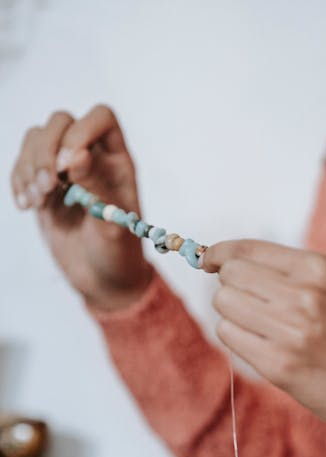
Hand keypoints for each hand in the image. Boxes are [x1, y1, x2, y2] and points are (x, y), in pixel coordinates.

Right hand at [10, 105, 151, 311]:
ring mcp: (65, 171)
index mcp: (118, 161)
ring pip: (37, 138)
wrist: (104, 281)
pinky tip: (26, 205)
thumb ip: (96, 187)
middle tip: (48, 188)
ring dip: (29, 166)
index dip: (80, 131)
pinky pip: (22, 164)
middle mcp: (92, 158)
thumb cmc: (119, 255)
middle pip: (61, 121)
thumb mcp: (113, 226)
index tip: (68, 166)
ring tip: (37, 201)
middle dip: (46, 150)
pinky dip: (18, 180)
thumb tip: (76, 153)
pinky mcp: (44, 187)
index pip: (101, 118)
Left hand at [203, 240, 325, 441]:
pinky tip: (265, 348)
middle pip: (229, 275)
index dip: (219, 254)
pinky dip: (238, 339)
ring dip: (233, 315)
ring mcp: (290, 330)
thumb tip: (220, 261)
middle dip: (231, 288)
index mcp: (318, 267)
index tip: (210, 260)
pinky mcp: (277, 363)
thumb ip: (281, 271)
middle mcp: (305, 294)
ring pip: (224, 303)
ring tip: (264, 329)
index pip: (247, 249)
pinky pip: (228, 334)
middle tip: (252, 305)